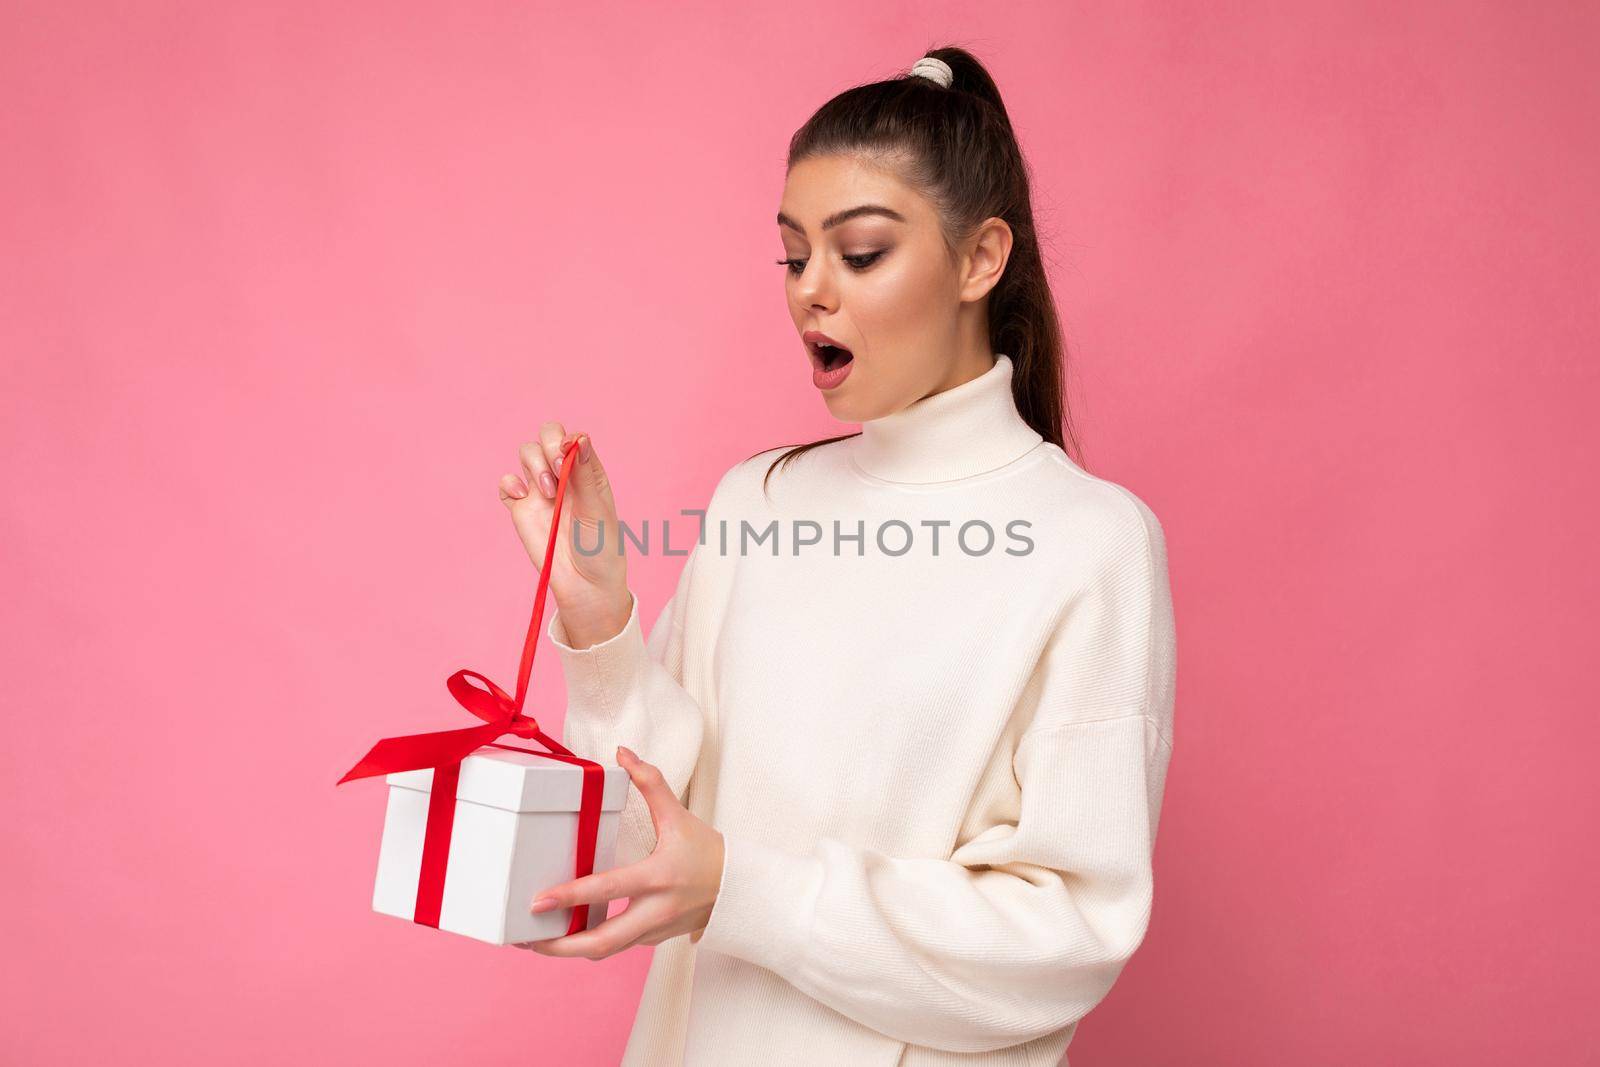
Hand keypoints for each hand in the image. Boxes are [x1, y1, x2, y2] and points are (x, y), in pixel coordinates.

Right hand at [499, 423, 629, 647]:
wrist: (584, 586)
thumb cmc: (600, 548)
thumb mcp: (597, 509)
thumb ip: (585, 474)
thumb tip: (581, 437)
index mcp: (587, 472)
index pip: (571, 439)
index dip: (566, 441)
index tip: (567, 457)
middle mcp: (563, 476)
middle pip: (545, 438)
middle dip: (547, 446)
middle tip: (557, 470)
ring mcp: (541, 491)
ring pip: (526, 454)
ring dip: (534, 465)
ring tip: (548, 493)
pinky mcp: (522, 509)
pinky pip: (507, 484)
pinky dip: (510, 483)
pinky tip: (523, 497)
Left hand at [514, 746, 724, 959]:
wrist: (739, 889)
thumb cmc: (707, 851)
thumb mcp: (679, 815)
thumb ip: (651, 782)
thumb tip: (623, 753)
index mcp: (658, 877)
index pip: (607, 890)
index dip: (570, 896)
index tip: (538, 900)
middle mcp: (654, 910)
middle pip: (601, 942)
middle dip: (559, 946)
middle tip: (524, 938)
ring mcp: (654, 930)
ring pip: (605, 951)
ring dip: (568, 951)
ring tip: (534, 942)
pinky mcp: (652, 940)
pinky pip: (616, 947)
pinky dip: (588, 946)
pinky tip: (566, 937)